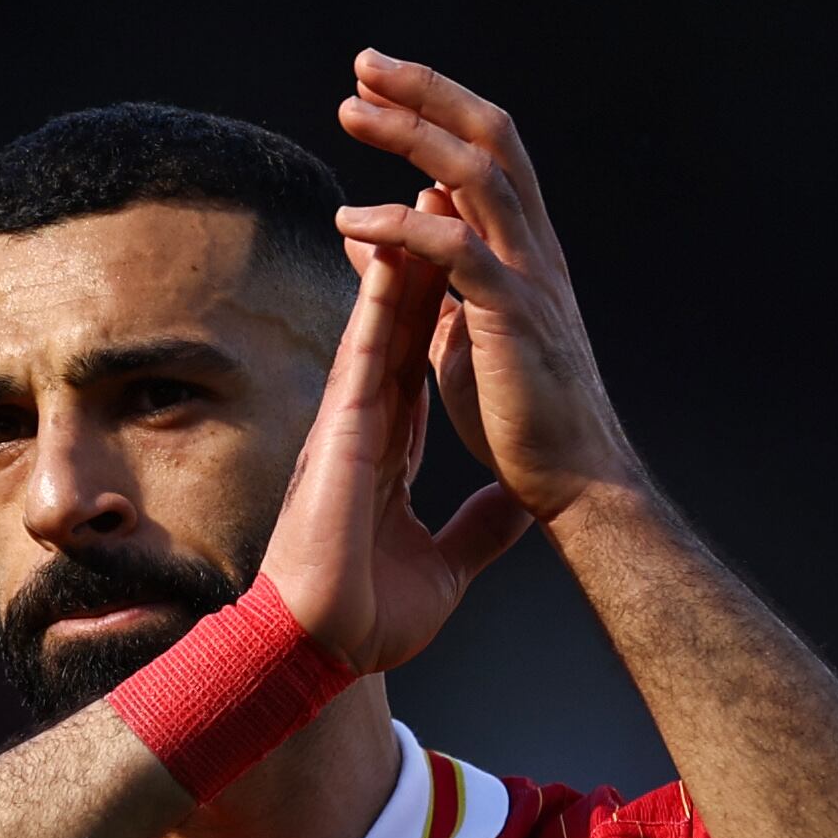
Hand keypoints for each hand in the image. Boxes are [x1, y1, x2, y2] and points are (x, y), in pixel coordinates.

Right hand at [256, 215, 530, 672]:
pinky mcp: (339, 433)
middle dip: (421, 258)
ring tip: (420, 187)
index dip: (438, 307)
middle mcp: (364, 425)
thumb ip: (479, 529)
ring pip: (380, 322)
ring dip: (403, 255)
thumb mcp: (448, 566)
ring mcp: (348, 424)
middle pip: (399, 325)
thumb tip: (519, 504)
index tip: (459, 258)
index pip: (417, 362)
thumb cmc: (364, 619)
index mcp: (386, 451)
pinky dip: (381, 301)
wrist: (318, 651)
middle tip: (436, 189)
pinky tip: (395, 250)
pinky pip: (365, 353)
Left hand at [333, 50, 646, 529]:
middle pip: (488, 137)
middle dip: (425, 92)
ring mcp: (529, 278)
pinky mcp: (512, 318)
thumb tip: (371, 238)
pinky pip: (456, 251)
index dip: (437, 109)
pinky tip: (352, 220)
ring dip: (411, 132)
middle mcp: (534, 249)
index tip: (378, 85)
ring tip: (351, 110)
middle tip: (363, 63)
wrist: (574, 481)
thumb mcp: (452, 333)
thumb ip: (418, 280)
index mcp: (524, 249)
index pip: (486, 151)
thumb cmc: (516, 416)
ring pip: (475, 174)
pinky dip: (401, 226)